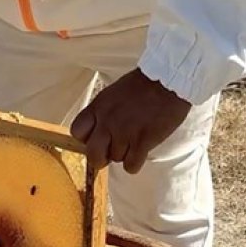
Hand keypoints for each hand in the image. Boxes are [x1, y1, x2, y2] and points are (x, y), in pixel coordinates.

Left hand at [70, 69, 190, 173]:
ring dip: (124, 155)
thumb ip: (103, 112)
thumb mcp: (113, 93)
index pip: (77, 131)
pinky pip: (131, 166)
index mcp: (98, 107)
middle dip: (101, 157)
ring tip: (135, 141)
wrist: (168, 80)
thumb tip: (98, 130)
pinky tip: (142, 152)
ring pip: (115, 159)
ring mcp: (124, 133)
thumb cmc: (143, 85)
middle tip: (111, 152)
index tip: (95, 139)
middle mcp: (107, 121)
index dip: (86, 139)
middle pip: (92, 154)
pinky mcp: (142, 142)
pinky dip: (136, 163)